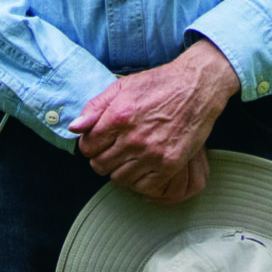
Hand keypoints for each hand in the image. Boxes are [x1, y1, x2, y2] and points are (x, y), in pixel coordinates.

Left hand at [69, 40, 240, 203]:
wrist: (197, 87)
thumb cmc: (159, 84)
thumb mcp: (122, 87)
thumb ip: (95, 107)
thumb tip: (74, 128)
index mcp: (119, 116)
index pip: (87, 147)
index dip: (90, 145)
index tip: (99, 142)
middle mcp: (133, 138)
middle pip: (100, 166)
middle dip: (102, 158)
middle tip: (114, 150)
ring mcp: (152, 154)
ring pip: (119, 179)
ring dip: (121, 169)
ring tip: (130, 156)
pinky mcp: (170, 164)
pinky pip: (143, 186)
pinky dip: (140, 179)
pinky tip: (144, 165)